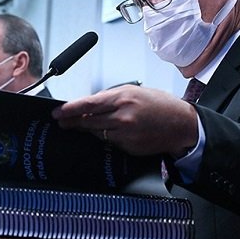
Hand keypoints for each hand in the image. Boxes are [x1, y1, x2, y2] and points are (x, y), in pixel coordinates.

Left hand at [51, 85, 198, 158]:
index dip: (70, 109)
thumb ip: (111, 97)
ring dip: (87, 129)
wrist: (181, 124)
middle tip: (61, 121)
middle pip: (88, 121)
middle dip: (72, 121)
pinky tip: (108, 132)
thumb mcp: (135, 91)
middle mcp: (123, 116)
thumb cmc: (160, 105)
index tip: (58, 112)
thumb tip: (89, 103)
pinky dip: (105, 137)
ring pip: (96, 133)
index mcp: (123, 98)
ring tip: (79, 126)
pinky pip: (110, 142)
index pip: (88, 104)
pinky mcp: (129, 146)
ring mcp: (126, 134)